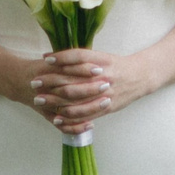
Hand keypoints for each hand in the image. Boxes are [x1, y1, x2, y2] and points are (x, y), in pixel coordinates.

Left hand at [22, 49, 150, 134]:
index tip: (45, 59)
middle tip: (34, 82)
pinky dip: (69, 117)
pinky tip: (56, 118)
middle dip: (51, 82)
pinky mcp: (106, 108)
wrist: (140, 77)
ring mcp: (104, 94)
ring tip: (39, 100)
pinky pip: (85, 115)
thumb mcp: (102, 56)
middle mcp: (102, 77)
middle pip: (72, 80)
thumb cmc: (116, 65)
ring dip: (55, 102)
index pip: (78, 57)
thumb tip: (57, 57)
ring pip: (76, 100)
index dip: (61, 58)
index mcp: (101, 61)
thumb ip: (82, 58)